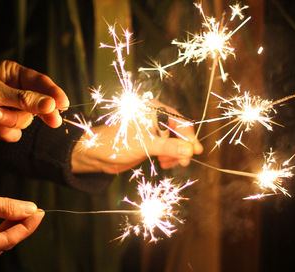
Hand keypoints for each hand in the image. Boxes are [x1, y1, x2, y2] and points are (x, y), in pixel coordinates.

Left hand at [0, 60, 68, 141]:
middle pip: (39, 104)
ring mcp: (8, 110)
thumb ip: (23, 99)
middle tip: (53, 121)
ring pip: (26, 121)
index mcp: (13, 74)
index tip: (64, 104)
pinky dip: (4, 131)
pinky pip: (14, 133)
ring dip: (10, 120)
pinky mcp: (1, 127)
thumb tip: (51, 105)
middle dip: (41, 112)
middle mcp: (14, 92)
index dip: (54, 93)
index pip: (40, 83)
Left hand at [71, 101, 202, 173]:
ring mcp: (152, 130)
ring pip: (173, 141)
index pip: (178, 120)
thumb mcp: (146, 145)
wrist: (98, 155)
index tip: (195, 150)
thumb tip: (189, 150)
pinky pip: (166, 148)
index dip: (188, 135)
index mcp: (152, 110)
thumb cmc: (117, 144)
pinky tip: (164, 163)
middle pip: (178, 131)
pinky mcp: (149, 142)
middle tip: (184, 162)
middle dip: (182, 147)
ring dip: (175, 153)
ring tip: (168, 164)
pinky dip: (168, 156)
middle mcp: (153, 118)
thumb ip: (169, 147)